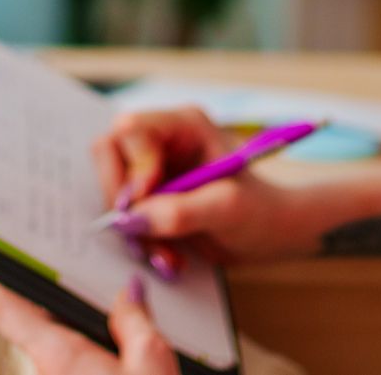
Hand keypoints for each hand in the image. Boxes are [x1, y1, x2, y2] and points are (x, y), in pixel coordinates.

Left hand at [0, 271, 174, 374]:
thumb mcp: (151, 362)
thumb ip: (134, 321)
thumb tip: (128, 293)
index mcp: (57, 355)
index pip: (4, 308)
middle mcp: (48, 373)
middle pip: (35, 326)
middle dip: (54, 299)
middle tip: (72, 271)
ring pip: (57, 350)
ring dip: (77, 330)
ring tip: (114, 310)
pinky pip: (71, 367)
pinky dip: (89, 353)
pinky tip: (120, 348)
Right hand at [91, 105, 311, 275]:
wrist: (270, 233)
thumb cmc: (261, 211)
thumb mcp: (227, 209)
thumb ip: (181, 211)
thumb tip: (133, 219)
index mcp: (184, 125)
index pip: (131, 129)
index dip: (130, 167)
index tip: (143, 203)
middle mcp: (163, 140)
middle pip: (110, 155)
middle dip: (125, 203)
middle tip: (147, 237)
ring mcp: (152, 167)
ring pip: (112, 189)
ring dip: (133, 229)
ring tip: (168, 256)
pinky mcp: (148, 194)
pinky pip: (123, 213)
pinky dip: (139, 239)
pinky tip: (168, 255)